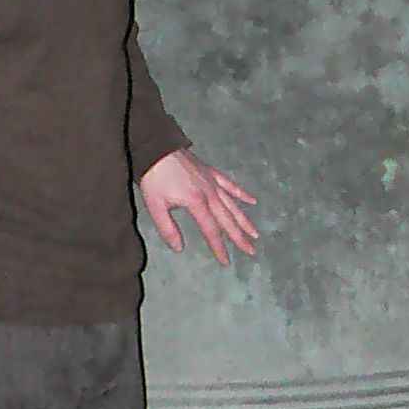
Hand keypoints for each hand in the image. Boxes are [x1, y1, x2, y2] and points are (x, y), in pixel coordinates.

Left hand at [139, 149, 258, 265]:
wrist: (156, 148)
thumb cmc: (154, 176)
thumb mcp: (155, 206)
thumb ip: (168, 229)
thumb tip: (179, 248)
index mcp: (196, 202)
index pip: (211, 230)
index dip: (219, 247)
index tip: (226, 261)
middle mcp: (209, 193)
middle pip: (227, 220)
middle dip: (239, 237)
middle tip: (251, 251)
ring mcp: (212, 182)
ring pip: (232, 204)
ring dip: (244, 220)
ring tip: (255, 233)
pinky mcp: (211, 172)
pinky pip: (230, 185)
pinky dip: (241, 193)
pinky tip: (252, 200)